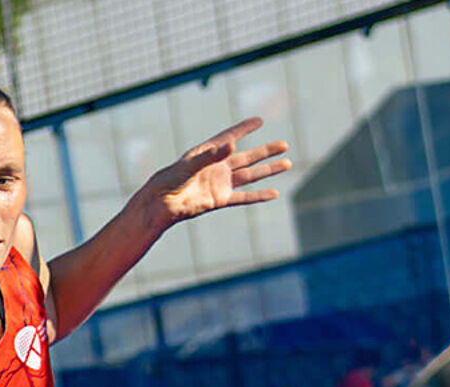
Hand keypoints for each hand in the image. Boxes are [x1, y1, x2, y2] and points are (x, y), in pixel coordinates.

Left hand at [130, 117, 289, 228]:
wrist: (162, 203)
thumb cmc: (171, 178)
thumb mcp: (190, 164)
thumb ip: (212, 155)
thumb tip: (232, 144)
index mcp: (208, 152)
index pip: (230, 137)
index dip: (244, 129)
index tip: (259, 120)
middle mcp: (217, 166)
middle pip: (247, 157)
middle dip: (266, 151)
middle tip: (284, 144)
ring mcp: (220, 183)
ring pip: (250, 175)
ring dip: (268, 170)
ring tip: (287, 163)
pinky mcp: (220, 199)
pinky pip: (244, 197)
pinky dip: (259, 195)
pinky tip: (274, 193)